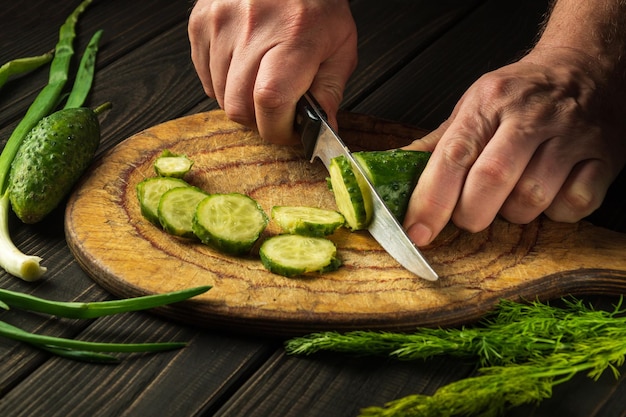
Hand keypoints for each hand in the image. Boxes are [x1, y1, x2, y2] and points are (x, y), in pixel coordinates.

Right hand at [188, 0, 357, 143]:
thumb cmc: (316, 4)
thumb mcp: (340, 46)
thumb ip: (330, 92)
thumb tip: (323, 132)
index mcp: (294, 36)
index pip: (271, 101)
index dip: (278, 129)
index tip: (290, 130)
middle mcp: (252, 28)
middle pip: (239, 108)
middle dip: (260, 121)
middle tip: (278, 110)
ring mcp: (220, 24)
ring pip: (220, 97)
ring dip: (242, 102)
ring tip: (262, 81)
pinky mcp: (200, 23)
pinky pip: (205, 78)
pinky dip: (224, 84)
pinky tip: (244, 68)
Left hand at [403, 47, 625, 245]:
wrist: (585, 67)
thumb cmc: (520, 94)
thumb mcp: (473, 106)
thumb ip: (436, 144)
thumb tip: (393, 172)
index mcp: (488, 103)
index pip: (452, 157)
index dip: (431, 200)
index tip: (417, 231)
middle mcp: (529, 117)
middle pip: (490, 182)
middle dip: (470, 214)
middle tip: (468, 215)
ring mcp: (570, 136)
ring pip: (532, 200)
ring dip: (513, 213)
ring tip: (511, 196)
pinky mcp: (604, 156)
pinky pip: (574, 205)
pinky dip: (555, 213)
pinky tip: (548, 194)